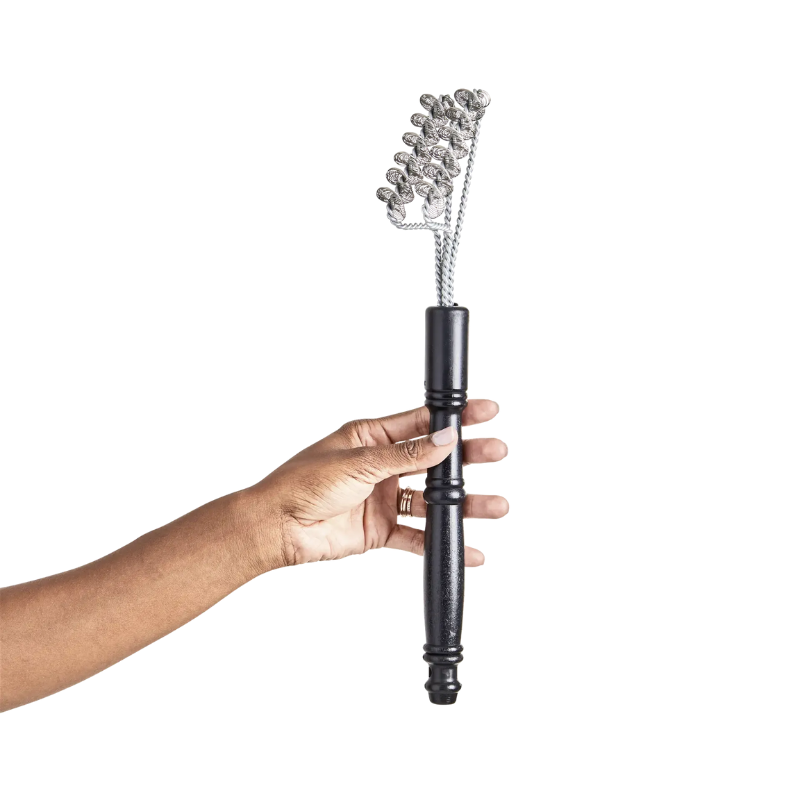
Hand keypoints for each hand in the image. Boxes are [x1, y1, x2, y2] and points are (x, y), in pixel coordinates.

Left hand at [245, 400, 507, 570]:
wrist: (276, 528)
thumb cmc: (301, 484)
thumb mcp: (358, 462)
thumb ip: (406, 456)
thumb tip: (445, 440)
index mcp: (371, 437)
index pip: (422, 423)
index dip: (454, 417)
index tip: (484, 411)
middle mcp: (381, 466)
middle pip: (434, 460)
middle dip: (467, 458)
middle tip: (497, 452)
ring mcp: (382, 498)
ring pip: (432, 500)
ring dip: (462, 504)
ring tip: (494, 506)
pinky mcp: (380, 529)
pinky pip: (418, 536)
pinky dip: (441, 542)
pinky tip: (465, 548)